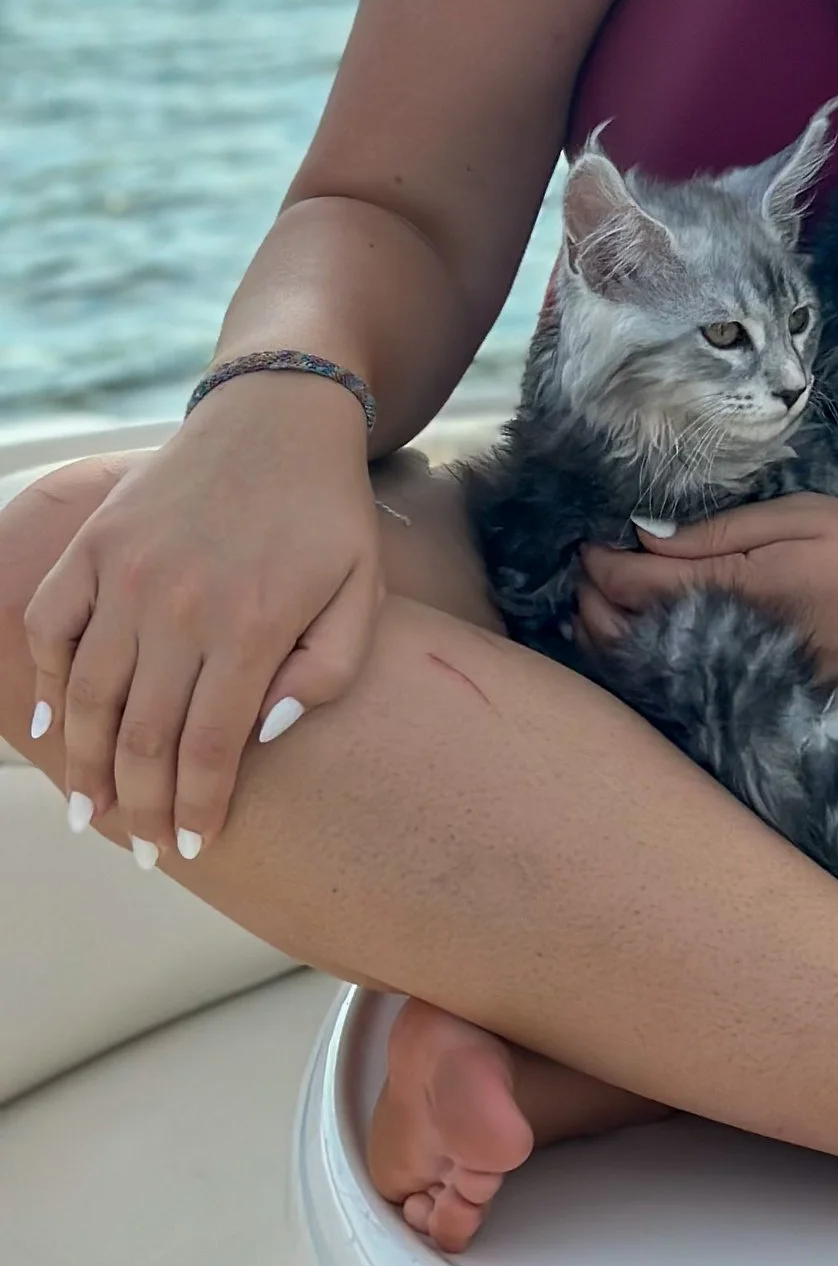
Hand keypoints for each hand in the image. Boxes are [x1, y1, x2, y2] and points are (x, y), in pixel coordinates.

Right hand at [23, 377, 386, 859]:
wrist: (277, 416)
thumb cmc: (326, 513)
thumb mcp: (364, 590)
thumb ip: (328, 671)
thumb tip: (265, 734)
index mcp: (252, 625)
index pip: (211, 746)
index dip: (197, 807)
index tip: (192, 847)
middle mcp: (180, 605)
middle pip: (142, 735)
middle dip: (140, 806)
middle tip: (145, 849)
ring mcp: (128, 573)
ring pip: (89, 695)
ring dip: (84, 764)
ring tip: (90, 812)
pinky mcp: (96, 545)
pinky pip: (51, 625)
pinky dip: (46, 678)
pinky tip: (52, 725)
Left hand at [575, 491, 837, 707]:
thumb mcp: (814, 517)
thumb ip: (725, 530)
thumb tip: (647, 538)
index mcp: (740, 589)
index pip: (632, 586)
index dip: (595, 565)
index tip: (586, 544)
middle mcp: (733, 649)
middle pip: (627, 641)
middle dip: (591, 608)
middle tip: (587, 577)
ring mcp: (749, 691)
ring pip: (652, 679)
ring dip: (616, 646)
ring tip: (609, 613)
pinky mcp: (770, 717)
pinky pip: (693, 700)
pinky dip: (663, 676)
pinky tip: (661, 655)